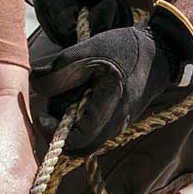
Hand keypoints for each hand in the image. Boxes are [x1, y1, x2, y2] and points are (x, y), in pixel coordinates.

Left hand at [28, 1, 192, 154]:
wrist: (157, 52)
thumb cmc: (125, 49)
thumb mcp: (89, 50)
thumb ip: (60, 71)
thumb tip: (35, 86)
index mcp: (111, 107)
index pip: (79, 141)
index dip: (55, 134)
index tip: (42, 115)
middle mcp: (116, 124)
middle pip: (79, 144)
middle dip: (59, 128)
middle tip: (53, 101)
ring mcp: (118, 125)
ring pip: (85, 137)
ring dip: (68, 121)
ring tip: (68, 93)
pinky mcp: (117, 121)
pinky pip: (92, 128)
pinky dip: (78, 116)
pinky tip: (78, 93)